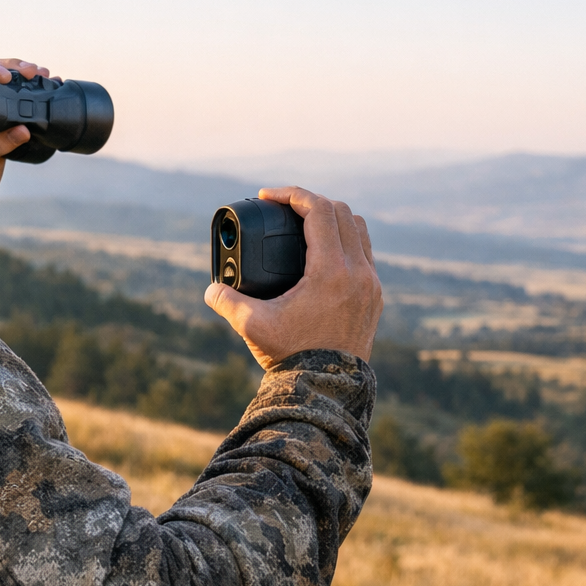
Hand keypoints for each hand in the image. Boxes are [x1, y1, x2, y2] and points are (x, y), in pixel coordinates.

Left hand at [0, 58, 52, 217]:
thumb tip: (23, 130)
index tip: (5, 76)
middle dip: (12, 67)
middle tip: (31, 71)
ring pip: (5, 87)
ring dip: (25, 77)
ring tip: (45, 75)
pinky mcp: (0, 125)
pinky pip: (16, 106)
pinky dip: (32, 95)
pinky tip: (48, 86)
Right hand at [204, 187, 382, 370]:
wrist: (325, 391)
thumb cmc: (291, 357)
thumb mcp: (253, 326)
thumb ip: (227, 302)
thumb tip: (210, 290)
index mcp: (331, 271)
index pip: (318, 210)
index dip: (292, 194)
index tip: (268, 195)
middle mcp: (358, 273)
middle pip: (341, 212)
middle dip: (311, 202)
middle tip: (284, 209)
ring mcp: (371, 285)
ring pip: (358, 230)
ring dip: (333, 219)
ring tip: (305, 224)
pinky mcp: (374, 298)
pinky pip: (365, 255)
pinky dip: (345, 243)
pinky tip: (324, 253)